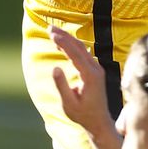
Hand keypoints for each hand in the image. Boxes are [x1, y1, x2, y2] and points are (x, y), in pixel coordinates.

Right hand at [49, 25, 121, 143]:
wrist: (99, 121)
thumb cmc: (82, 115)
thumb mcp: (68, 103)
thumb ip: (61, 85)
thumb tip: (55, 67)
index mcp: (91, 76)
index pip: (75, 55)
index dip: (63, 43)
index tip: (52, 34)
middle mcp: (96, 69)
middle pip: (79, 47)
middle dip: (64, 36)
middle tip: (49, 27)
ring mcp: (97, 69)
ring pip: (81, 48)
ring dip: (67, 39)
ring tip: (52, 31)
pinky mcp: (95, 70)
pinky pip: (83, 54)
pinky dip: (71, 46)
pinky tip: (62, 43)